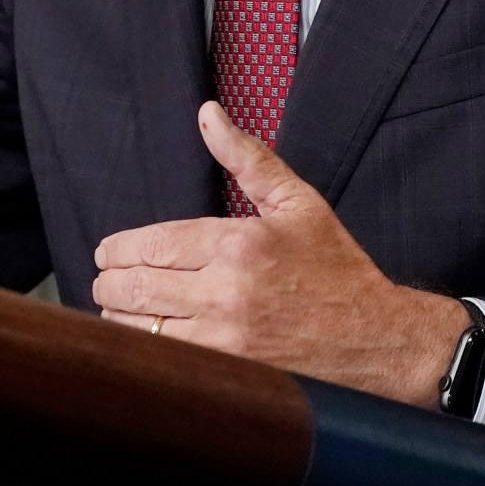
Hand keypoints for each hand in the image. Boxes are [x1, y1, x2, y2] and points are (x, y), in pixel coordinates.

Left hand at [90, 101, 467, 406]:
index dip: (118, 250)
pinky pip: (167, 361)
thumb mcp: (296, 202)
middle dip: (110, 283)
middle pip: (136, 287)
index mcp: (238, 244)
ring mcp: (228, 338)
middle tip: (105, 280)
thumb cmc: (337, 268)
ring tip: (118, 308)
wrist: (379, 337)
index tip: (107, 253)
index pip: (152, 245)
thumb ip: (247, 158)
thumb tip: (208, 114)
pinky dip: (145, 351)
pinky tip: (142, 341)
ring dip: (120, 318)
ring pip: (143, 329)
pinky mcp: (232, 371)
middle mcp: (227, 291)